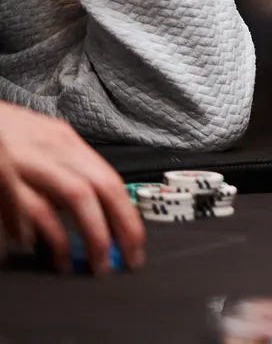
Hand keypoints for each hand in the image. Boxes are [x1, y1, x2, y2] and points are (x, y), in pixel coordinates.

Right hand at [0, 101, 145, 273]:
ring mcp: (24, 165)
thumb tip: (95, 209)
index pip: (109, 182)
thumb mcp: (47, 141)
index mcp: (67, 142)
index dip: (127, 218)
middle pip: (91, 192)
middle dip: (107, 231)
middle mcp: (51, 151)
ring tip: (74, 265)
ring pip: (56, 203)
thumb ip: (69, 171)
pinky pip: (21, 209)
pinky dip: (30, 232)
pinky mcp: (1, 178)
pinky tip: (34, 247)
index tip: (134, 245)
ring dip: (67, 240)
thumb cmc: (9, 131)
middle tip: (113, 262)